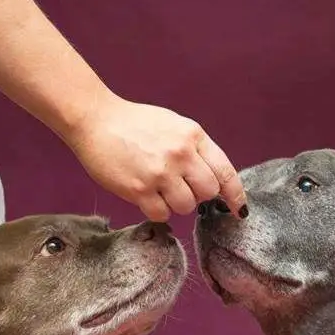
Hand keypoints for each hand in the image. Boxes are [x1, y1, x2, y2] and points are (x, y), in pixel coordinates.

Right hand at [64, 94, 246, 221]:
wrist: (96, 120)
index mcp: (193, 136)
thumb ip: (196, 149)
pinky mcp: (139, 190)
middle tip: (180, 186)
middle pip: (208, 192)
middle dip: (198, 195)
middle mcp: (180, 154)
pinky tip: (146, 195)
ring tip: (160, 188)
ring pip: (186, 206)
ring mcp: (160, 173)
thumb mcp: (174, 126)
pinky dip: (157, 210)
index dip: (236, 195)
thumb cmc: (135, 124)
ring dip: (176, 204)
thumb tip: (215, 181)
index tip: (239, 210)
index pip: (226, 172)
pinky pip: (162, 214)